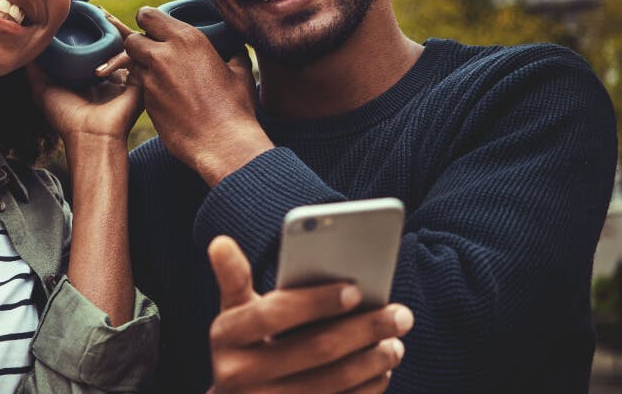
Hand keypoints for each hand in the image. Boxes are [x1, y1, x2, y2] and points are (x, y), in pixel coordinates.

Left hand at [28, 12, 142, 143]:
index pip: (96, 48)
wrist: (89, 136)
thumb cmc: (66, 118)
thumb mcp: (43, 89)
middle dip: (109, 25)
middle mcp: (112, 76)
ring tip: (108, 17)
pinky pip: (136, 58)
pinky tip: (111, 46)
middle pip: (113, 43)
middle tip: (100, 10)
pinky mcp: (139, 83)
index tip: (84, 13)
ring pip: (128, 46)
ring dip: (120, 29)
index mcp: (94, 78)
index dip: (91, 30)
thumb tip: (26, 47)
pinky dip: (123, 51)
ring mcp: (127, 79)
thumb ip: (36, 69)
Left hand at [118, 7, 269, 184]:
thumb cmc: (236, 107)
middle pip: (131, 39)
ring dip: (142, 67)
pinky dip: (148, 88)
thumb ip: (231, 52)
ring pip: (133, 65)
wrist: (224, 143)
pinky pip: (140, 87)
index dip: (148, 21)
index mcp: (187, 39)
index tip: (154, 28)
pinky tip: (167, 96)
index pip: (148, 15)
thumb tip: (233, 46)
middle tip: (153, 52)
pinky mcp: (146, 103)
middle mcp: (163, 56)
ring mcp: (151, 80)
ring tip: (162, 76)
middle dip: (138, 44)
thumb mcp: (240, 71)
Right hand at [207, 236, 411, 393]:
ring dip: (373, 361)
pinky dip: (367, 388)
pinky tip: (383, 370)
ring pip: (332, 382)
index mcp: (226, 336)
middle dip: (363, 329)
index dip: (315, 301)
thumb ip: (235, 279)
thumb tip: (221, 242)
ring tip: (396, 342)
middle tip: (400, 315)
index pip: (273, 314)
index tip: (355, 290)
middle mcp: (239, 375)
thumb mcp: (233, 314)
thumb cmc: (244, 347)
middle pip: (314, 349)